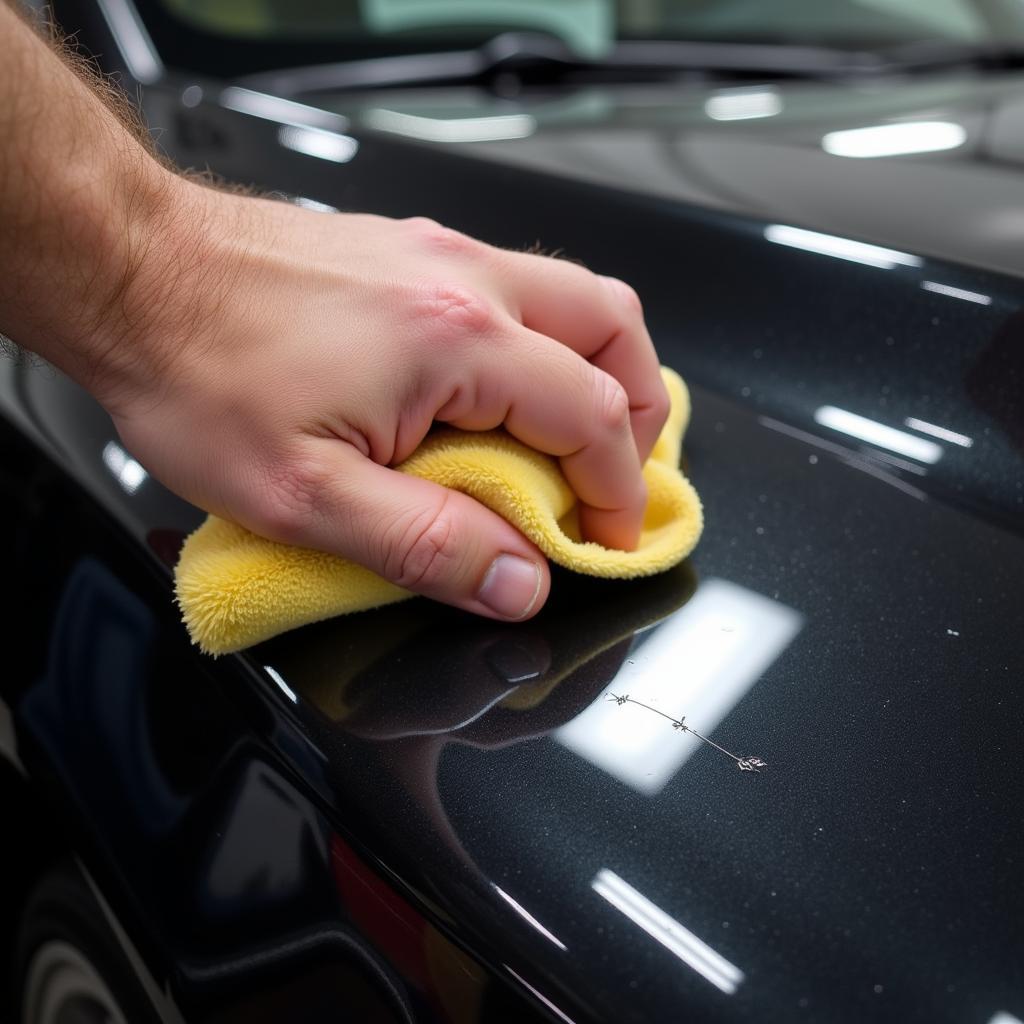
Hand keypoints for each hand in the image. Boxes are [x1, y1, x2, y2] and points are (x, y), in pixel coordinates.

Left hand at [105, 179, 668, 620]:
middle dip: (637, 413)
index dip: (617, 491)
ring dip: (597, 371)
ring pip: (576, 296)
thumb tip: (520, 582)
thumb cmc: (199, 371)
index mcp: (457, 340)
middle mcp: (465, 280)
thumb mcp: (306, 496)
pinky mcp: (411, 249)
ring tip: (572, 439)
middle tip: (610, 481)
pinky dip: (542, 345)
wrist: (132, 273)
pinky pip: (518, 288)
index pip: (593, 417)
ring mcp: (440, 253)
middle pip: (615, 330)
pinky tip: (499, 393)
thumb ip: (428, 545)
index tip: (606, 538)